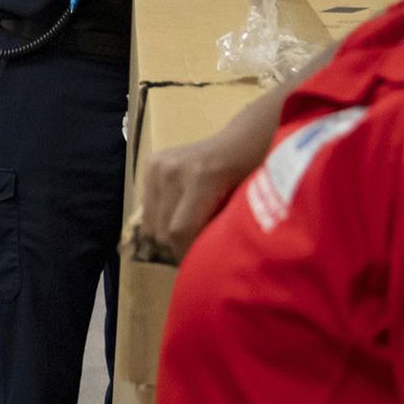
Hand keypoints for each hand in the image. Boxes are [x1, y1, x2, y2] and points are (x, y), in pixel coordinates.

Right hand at [134, 134, 257, 263]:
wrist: (244, 138)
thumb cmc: (255, 172)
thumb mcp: (246, 203)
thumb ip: (221, 229)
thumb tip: (204, 260)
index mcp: (201, 178)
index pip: (179, 230)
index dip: (187, 253)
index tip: (199, 265)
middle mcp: (172, 169)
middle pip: (161, 229)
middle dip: (178, 246)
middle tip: (196, 249)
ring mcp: (158, 165)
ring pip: (150, 221)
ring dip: (166, 233)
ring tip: (188, 231)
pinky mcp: (150, 163)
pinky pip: (147, 206)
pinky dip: (161, 217)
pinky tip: (180, 212)